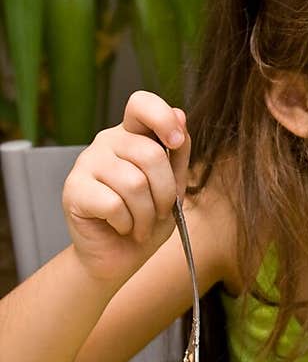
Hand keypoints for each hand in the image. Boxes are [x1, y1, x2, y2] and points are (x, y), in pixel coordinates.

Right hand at [61, 91, 190, 284]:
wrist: (118, 257)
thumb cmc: (145, 220)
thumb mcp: (172, 186)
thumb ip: (177, 153)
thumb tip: (180, 114)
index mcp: (131, 136)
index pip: (141, 104)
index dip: (162, 117)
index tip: (176, 142)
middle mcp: (106, 143)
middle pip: (150, 154)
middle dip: (164, 193)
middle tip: (158, 212)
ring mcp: (86, 163)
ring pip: (134, 183)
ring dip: (146, 215)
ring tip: (139, 224)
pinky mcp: (74, 189)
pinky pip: (113, 204)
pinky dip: (126, 223)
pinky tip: (120, 227)